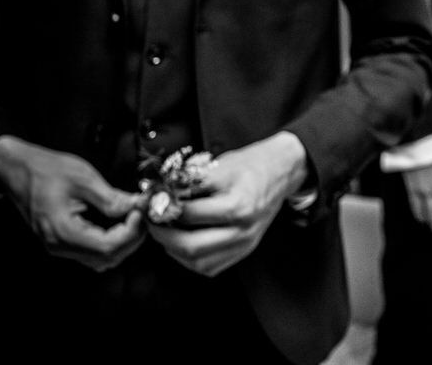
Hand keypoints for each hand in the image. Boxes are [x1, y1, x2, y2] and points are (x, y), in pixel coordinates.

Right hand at [0, 135, 144, 270]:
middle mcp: (59, 245)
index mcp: (62, 231)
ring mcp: (59, 246)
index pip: (107, 248)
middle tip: (141, 214)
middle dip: (131, 238)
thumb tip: (138, 207)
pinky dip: (110, 242)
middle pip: (106, 258)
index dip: (131, 233)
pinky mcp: (61, 241)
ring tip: (132, 218)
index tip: (140, 212)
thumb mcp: (84, 178)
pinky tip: (119, 224)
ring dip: (123, 243)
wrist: (18, 170)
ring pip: (100, 259)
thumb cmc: (46, 170)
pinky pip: (91, 252)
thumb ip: (112, 198)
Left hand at [149, 131, 308, 276]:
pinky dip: (192, 259)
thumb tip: (157, 197)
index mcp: (238, 206)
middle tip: (154, 222)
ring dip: (175, 250)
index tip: (151, 203)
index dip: (164, 209)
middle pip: (191, 247)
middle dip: (164, 236)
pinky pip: (210, 266)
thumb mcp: (218, 167)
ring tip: (168, 231)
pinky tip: (185, 242)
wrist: (281, 170)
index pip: (189, 215)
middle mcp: (243, 230)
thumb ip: (187, 184)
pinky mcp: (244, 250)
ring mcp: (245, 243)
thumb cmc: (250, 165)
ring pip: (198, 263)